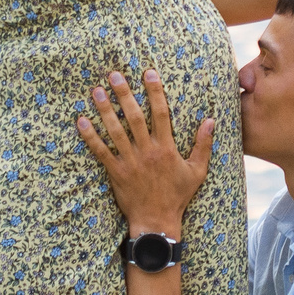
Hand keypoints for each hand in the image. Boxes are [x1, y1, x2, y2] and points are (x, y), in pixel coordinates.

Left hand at [77, 69, 214, 234]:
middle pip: (135, 117)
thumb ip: (203, 145)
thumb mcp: (197, 171)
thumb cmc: (178, 196)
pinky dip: (90, 136)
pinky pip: (101, 151)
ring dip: (105, 110)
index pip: (161, 113)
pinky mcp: (116, 172)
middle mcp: (147, 151)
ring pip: (115, 131)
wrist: (157, 221)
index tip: (148, 73)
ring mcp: (130, 162)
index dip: (155, 91)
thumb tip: (211, 120)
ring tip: (96, 91)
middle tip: (114, 75)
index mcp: (167, 148)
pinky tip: (81, 121)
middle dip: (124, 94)